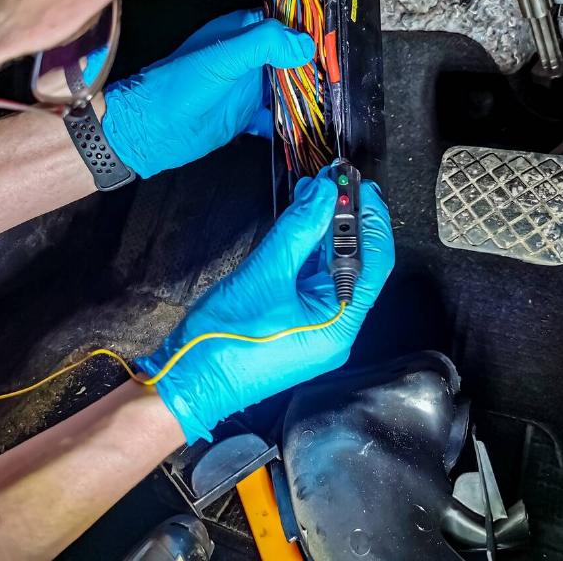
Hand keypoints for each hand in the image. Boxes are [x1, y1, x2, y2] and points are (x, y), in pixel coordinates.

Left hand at [102, 10, 314, 177]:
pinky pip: (274, 119)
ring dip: (303, 96)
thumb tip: (304, 46)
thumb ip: (264, 44)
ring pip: (284, 88)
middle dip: (310, 67)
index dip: (303, 31)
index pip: (280, 24)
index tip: (328, 43)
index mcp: (238, 34)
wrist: (154, 132)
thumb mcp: (224, 57)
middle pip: (288, 58)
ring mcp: (246, 89)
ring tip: (329, 101)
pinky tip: (304, 127)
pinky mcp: (244, 117)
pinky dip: (288, 123)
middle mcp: (245, 60)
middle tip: (335, 76)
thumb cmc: (180, 88)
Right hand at [137, 171, 394, 442]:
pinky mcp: (296, 322)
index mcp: (339, 324)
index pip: (374, 262)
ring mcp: (316, 326)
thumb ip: (298, 230)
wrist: (188, 381)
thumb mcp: (264, 275)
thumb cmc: (223, 341)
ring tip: (315, 192)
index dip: (371, 218)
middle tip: (335, 182)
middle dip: (346, 220)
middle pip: (356, 264)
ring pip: (332, 270)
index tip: (358, 184)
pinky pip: (312, 281)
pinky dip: (308, 250)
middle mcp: (336, 327)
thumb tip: (325, 194)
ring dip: (324, 231)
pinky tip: (301, 221)